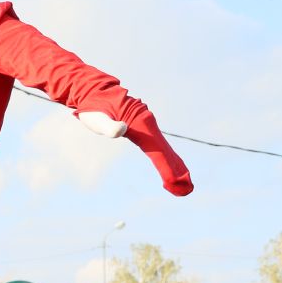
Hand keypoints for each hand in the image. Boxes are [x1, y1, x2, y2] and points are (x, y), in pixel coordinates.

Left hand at [77, 104, 192, 195]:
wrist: (94, 93)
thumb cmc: (93, 108)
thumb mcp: (97, 120)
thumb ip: (109, 126)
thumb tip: (122, 129)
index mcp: (141, 124)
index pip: (158, 151)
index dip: (167, 168)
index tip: (175, 183)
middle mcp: (148, 123)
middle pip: (166, 151)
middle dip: (176, 170)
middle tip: (187, 189)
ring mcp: (147, 125)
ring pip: (164, 148)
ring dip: (174, 165)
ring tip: (182, 182)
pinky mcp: (143, 127)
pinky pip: (157, 145)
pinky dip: (165, 158)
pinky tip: (169, 166)